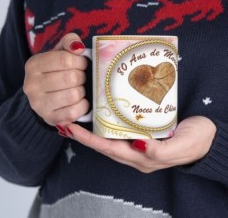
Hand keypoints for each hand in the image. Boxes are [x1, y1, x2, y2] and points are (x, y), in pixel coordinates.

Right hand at [23, 33, 88, 125]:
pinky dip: (82, 106)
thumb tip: (78, 47)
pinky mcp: (50, 118)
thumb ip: (69, 42)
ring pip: (74, 95)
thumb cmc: (56, 72)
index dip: (80, 62)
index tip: (82, 64)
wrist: (46, 97)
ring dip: (82, 92)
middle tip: (81, 78)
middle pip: (71, 78)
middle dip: (82, 77)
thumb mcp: (60, 52)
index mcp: (34, 65)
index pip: (65, 60)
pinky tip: (80, 102)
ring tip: (79, 89)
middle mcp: (32, 85)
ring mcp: (39, 104)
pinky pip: (74, 112)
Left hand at [64, 116, 215, 172]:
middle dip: (84, 136)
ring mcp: (139, 144)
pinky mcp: (143, 134)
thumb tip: (139, 145)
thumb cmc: (197, 142)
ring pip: (110, 138)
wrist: (208, 137)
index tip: (70, 128)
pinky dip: (107, 124)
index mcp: (143, 158)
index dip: (88, 140)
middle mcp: (136, 152)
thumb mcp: (182, 146)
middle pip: (104, 144)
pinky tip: (101, 116)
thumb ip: (160, 150)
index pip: (109, 149)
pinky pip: (120, 130)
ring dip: (93, 130)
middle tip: (66, 122)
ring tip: (77, 119)